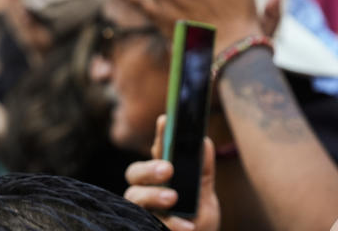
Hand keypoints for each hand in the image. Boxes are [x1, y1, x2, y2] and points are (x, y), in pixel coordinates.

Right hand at [124, 115, 219, 230]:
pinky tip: (187, 227)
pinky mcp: (142, 225)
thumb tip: (203, 141)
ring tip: (173, 199)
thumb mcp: (205, 195)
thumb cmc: (196, 219)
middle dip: (149, 168)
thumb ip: (203, 171)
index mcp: (160, 175)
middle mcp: (146, 189)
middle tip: (168, 169)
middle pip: (135, 172)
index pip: (156, 151)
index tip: (166, 120)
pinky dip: (170, 224)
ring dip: (153, 195)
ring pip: (134, 196)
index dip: (158, 135)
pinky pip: (146, 222)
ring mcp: (143, 210)